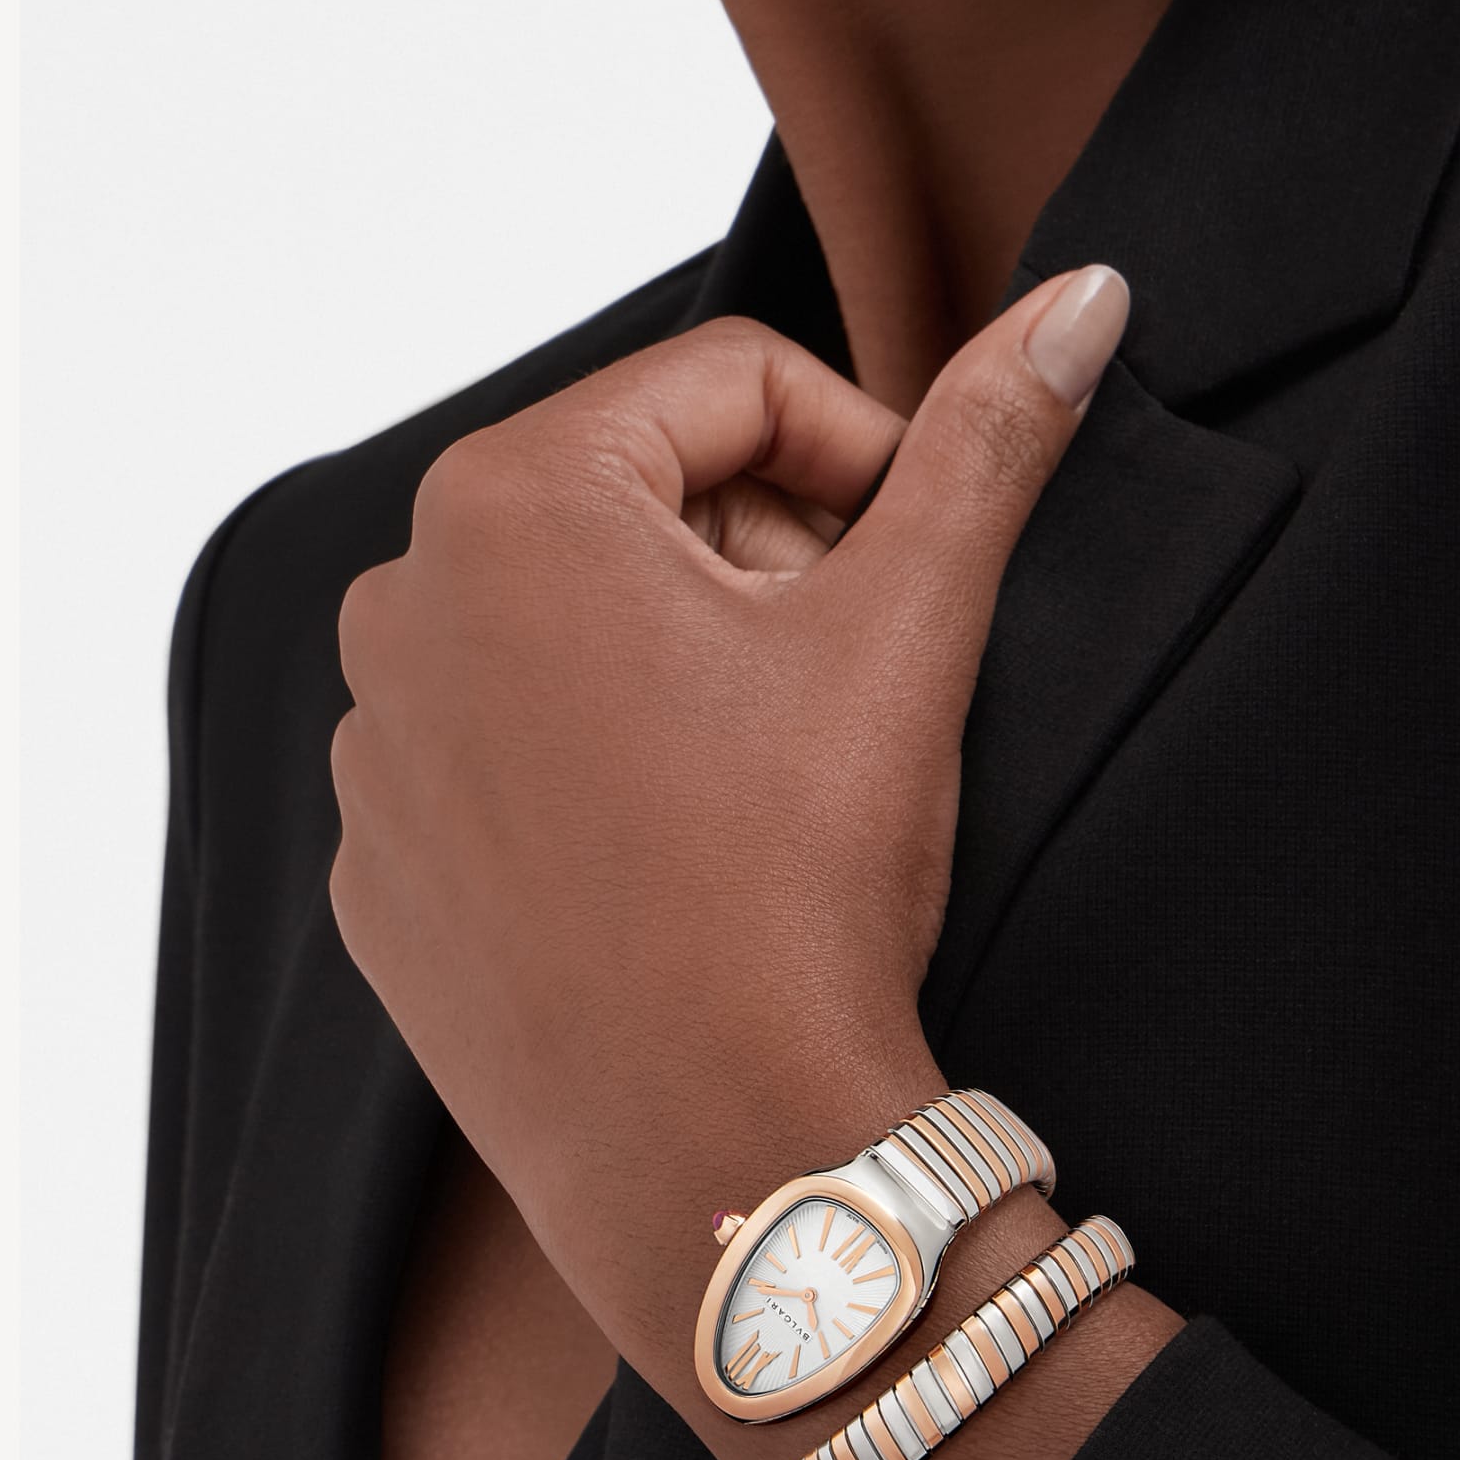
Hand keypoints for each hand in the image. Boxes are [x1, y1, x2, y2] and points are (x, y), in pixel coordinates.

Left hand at [328, 265, 1128, 1373]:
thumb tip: (1084, 298)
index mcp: (511, 498)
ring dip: (685, 657)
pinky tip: (673, 853)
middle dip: (768, 559)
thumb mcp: (910, 626)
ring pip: (572, 618)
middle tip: (839, 680)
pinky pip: (505, 743)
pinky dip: (596, 761)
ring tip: (760, 777)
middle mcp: (402, 600)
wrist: (720, 1160)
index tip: (907, 566)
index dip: (858, 455)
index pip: (731, 381)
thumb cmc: (803, 882)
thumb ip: (989, 438)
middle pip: (644, 495)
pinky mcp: (379, 860)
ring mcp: (375, 742)